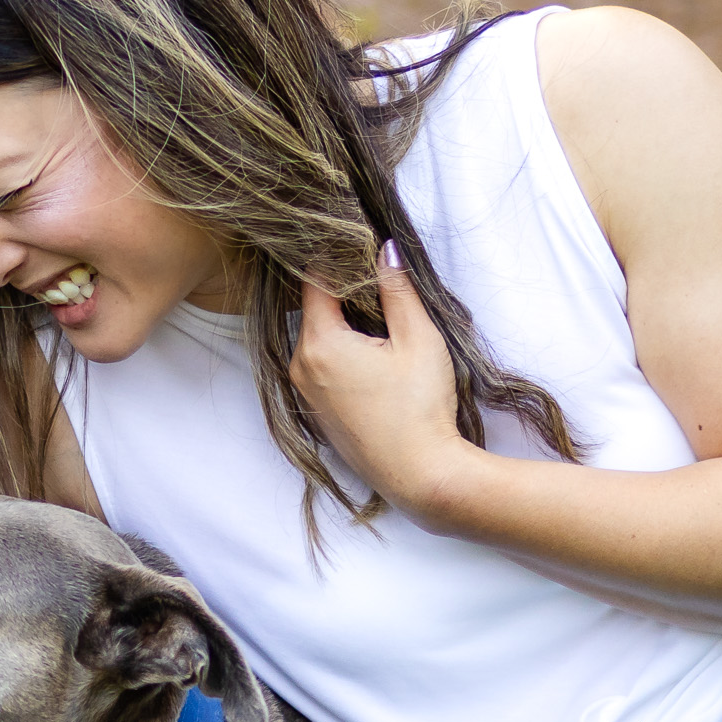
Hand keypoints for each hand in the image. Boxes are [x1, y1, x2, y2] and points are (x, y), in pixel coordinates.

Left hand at [290, 247, 472, 522]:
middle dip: (343, 294)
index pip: (315, 282)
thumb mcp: (417, 338)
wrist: (420, 474)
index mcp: (318, 343)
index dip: (339, 260)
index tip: (360, 246)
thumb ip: (397, 289)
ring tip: (381, 321)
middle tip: (378, 283)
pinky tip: (373, 357)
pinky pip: (320, 367)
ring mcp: (305, 392)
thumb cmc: (420, 407)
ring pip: (317, 339)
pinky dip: (340, 353)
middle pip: (314, 311)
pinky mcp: (318, 412)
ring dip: (343, 325)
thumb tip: (385, 249)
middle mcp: (301, 366)